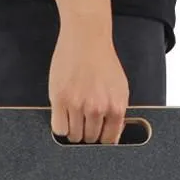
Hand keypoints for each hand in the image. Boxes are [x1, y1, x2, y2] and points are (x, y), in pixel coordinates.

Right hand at [49, 9, 128, 143]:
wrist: (87, 38)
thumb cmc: (103, 61)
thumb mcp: (120, 90)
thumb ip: (118, 114)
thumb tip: (113, 136)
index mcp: (115, 108)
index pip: (109, 140)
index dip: (102, 140)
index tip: (97, 135)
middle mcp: (97, 108)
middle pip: (90, 139)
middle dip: (87, 133)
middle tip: (84, 122)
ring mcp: (77, 104)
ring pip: (74, 136)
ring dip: (73, 131)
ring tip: (74, 118)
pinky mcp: (59, 99)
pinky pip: (59, 129)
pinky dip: (61, 127)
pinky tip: (63, 117)